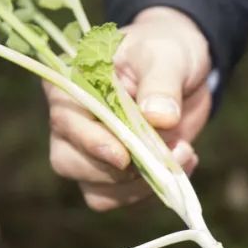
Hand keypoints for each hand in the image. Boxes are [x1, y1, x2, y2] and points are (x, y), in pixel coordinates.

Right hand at [45, 6, 212, 210]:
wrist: (184, 68)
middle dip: (117, 171)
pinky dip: (152, 190)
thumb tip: (159, 118)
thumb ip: (161, 83)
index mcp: (71, 82)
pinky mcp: (115, 171)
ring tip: (183, 153)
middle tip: (166, 156)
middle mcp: (71, 120)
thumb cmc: (165, 50)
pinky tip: (182, 161)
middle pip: (69, 162)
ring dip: (140, 186)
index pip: (64, 119)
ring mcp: (90, 150)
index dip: (90, 142)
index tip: (123, 156)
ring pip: (95, 190)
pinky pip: (121, 197)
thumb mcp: (167, 56)